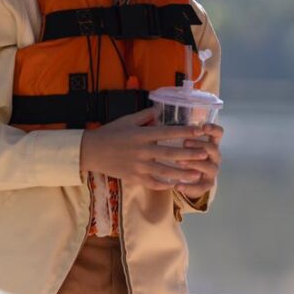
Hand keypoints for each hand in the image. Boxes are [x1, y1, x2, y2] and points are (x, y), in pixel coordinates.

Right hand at [80, 109, 210, 190]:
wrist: (90, 151)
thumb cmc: (110, 133)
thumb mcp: (127, 120)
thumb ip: (145, 115)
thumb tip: (160, 109)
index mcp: (142, 134)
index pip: (167, 132)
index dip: (184, 132)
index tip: (199, 131)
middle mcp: (142, 151)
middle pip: (170, 153)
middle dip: (189, 154)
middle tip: (204, 155)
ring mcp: (138, 166)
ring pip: (164, 171)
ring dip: (182, 173)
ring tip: (196, 174)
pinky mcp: (133, 177)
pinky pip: (152, 183)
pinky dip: (165, 185)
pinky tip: (176, 185)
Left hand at [173, 123, 223, 199]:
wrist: (191, 179)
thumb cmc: (184, 154)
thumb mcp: (181, 141)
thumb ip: (175, 130)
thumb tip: (156, 112)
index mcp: (211, 143)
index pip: (218, 133)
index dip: (213, 129)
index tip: (202, 127)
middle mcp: (215, 157)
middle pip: (213, 149)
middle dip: (199, 145)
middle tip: (184, 143)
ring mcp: (212, 171)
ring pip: (208, 167)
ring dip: (194, 163)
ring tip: (179, 162)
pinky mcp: (206, 185)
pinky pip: (201, 187)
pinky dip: (189, 187)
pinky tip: (176, 186)